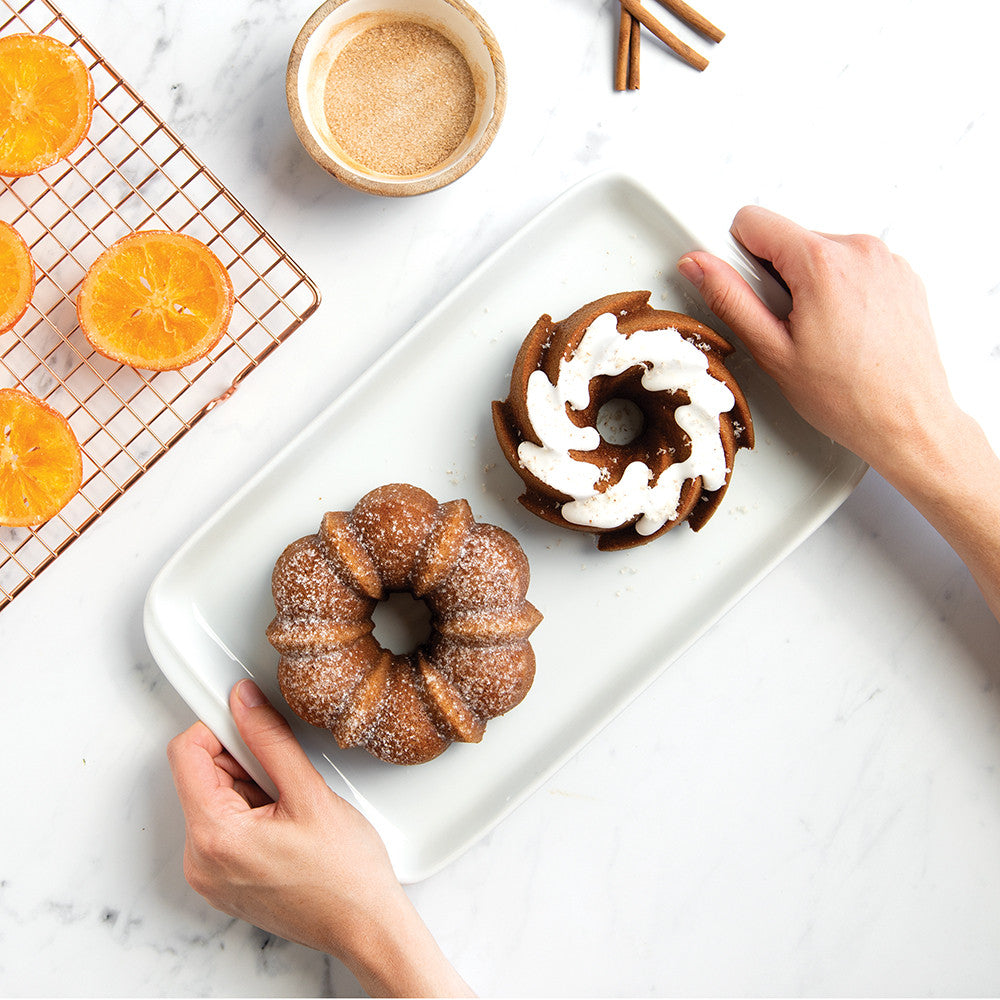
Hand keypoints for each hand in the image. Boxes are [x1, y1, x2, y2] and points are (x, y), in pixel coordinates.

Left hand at [167, 680, 473, 997]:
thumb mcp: (310, 793)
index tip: (250, 722)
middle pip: (200, 775)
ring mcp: (209, 875)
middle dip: (241, 762)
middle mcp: (200, 860)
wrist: (364, 926)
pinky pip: (223, 826)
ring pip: (214, 798)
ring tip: (291, 808)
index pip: (186, 753)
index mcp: (214, 837)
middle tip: (285, 778)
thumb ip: (269, 740)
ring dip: (250, 787)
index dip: (219, 727)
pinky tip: (286, 825)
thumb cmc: (346, 875)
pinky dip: (251, 812)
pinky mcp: (223, 881)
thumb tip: (244, 702)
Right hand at [676, 205, 954, 476]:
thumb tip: (699, 265)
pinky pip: (853, 267)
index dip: (736, 255)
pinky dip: (841, 291)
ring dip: (810, 284)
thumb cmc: (850, 397)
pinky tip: (844, 331)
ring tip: (820, 333)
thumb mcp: (772, 351)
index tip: (743, 285)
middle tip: (788, 327)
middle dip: (777, 277)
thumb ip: (730, 298)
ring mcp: (886, 261)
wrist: (907, 421)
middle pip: (789, 239)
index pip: (754, 221)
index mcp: (822, 264)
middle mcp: (859, 250)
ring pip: (821, 254)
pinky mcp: (901, 275)